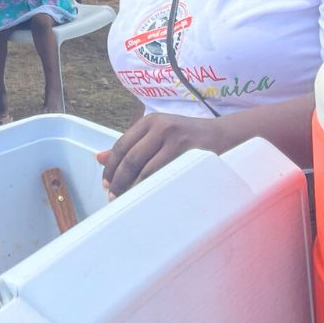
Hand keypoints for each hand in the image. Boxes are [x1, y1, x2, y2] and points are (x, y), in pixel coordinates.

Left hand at [97, 112, 227, 197]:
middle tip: (113, 197)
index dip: (111, 167)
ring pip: (147, 169)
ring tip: (128, 201)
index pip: (121, 146)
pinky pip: (165, 175)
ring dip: (133, 188)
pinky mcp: (190, 153)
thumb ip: (131, 146)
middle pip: (131, 158)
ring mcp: (176, 139)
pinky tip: (148, 198)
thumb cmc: (186, 139)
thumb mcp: (157, 137)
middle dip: (119, 180)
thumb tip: (99, 158)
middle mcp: (160, 126)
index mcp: (149, 121)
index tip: (106, 184)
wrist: (224, 136)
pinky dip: (153, 188)